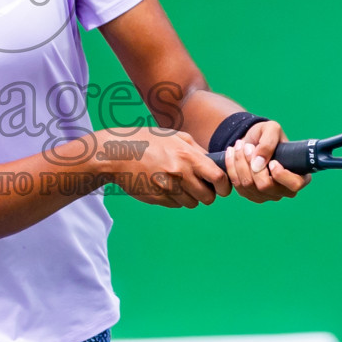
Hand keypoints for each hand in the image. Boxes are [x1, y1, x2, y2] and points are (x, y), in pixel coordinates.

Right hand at [98, 127, 231, 208]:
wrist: (117, 154)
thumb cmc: (147, 141)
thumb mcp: (174, 136)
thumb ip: (197, 149)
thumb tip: (214, 161)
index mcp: (187, 156)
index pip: (218, 178)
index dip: (224, 185)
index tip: (222, 186)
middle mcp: (179, 173)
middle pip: (208, 197)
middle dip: (207, 194)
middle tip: (200, 187)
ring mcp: (167, 188)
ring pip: (191, 203)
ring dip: (190, 197)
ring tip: (178, 184)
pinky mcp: (157, 198)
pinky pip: (175, 205)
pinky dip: (175, 199)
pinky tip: (165, 186)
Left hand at [222, 120, 310, 201]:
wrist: (252, 140)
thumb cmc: (267, 135)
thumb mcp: (271, 129)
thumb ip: (268, 143)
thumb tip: (258, 164)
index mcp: (299, 175)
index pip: (294, 184)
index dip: (281, 174)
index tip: (272, 161)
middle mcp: (284, 189)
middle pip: (265, 186)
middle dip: (251, 164)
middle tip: (247, 146)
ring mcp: (267, 195)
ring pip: (248, 186)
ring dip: (239, 163)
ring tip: (239, 146)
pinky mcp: (251, 195)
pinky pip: (237, 186)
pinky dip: (231, 167)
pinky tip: (231, 154)